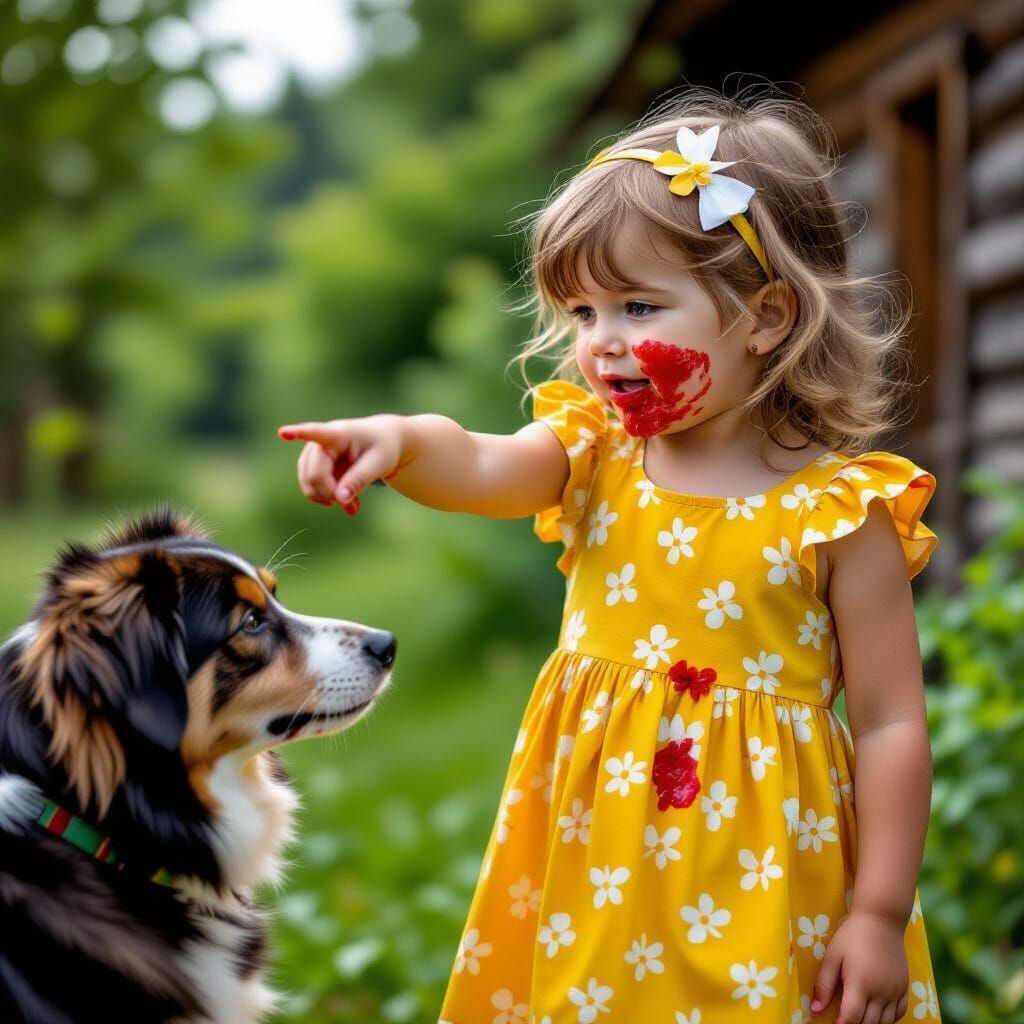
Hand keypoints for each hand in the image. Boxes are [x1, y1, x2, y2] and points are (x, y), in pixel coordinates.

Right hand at [278, 415, 405, 515]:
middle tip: (354, 508)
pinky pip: (312, 487)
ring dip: (328, 498)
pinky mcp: (312, 465)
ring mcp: (313, 454)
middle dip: (331, 494)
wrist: (380, 441)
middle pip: (314, 475)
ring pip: (309, 484)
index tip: (283, 433)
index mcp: (338, 434)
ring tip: (353, 506)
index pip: (315, 432)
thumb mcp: (378, 464)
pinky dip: (327, 498)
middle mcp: (319, 441)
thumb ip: (359, 480)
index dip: (298, 433)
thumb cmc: (382, 448)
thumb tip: (340, 499)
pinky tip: (345, 501)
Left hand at [811, 911, 909, 1023]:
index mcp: (861, 984)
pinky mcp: (904, 988)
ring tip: (858, 1018)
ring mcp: (895, 991)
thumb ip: (824, 984)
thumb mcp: (832, 956)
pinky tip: (877, 1015)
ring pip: (885, 1023)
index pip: (851, 1018)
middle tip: (844, 1020)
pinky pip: (900, 1014)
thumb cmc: (852, 935)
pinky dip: (888, 1020)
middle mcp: (881, 992)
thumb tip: (814, 1009)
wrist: (881, 920)